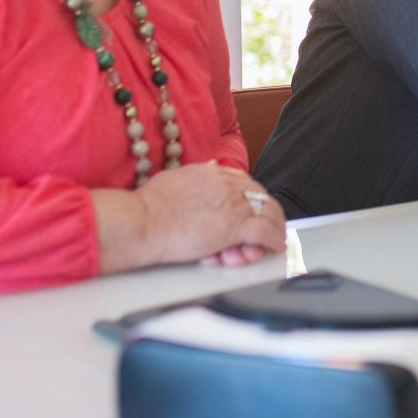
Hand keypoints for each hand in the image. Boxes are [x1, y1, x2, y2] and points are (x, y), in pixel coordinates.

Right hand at [118, 162, 285, 268]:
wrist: (142, 222)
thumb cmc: (149, 207)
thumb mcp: (176, 178)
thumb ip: (196, 175)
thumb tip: (208, 168)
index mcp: (213, 173)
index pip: (246, 184)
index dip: (252, 200)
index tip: (254, 211)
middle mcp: (227, 186)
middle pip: (261, 198)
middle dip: (266, 216)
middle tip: (268, 230)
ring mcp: (233, 206)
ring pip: (268, 215)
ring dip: (272, 231)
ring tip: (272, 243)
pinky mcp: (234, 227)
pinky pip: (265, 233)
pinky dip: (274, 241)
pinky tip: (274, 248)